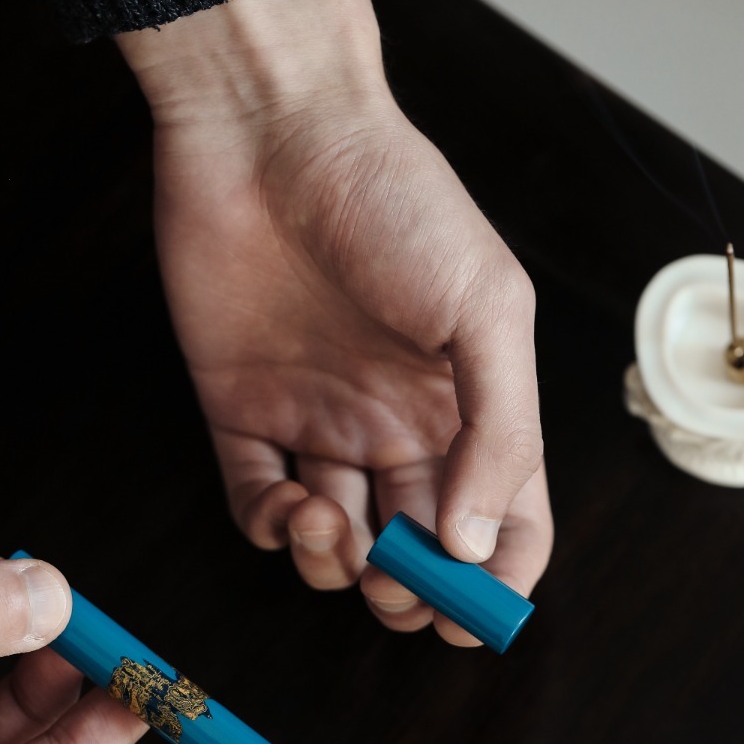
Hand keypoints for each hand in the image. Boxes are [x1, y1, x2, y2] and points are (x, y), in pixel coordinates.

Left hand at [117, 0, 551, 644]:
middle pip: (414, 547)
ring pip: (335, 540)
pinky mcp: (241, 409)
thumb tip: (475, 541)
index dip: (492, 581)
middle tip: (396, 579)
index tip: (472, 615)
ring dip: (336, 563)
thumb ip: (498, 432)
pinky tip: (288, 504)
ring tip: (333, 519)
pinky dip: (271, 528)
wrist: (270, 129)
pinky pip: (256, 502)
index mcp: (468, 404)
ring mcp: (318, 419)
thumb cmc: (395, 200)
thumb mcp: (485, 308)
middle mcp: (397, 422)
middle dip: (407, 588)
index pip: (502, 520)